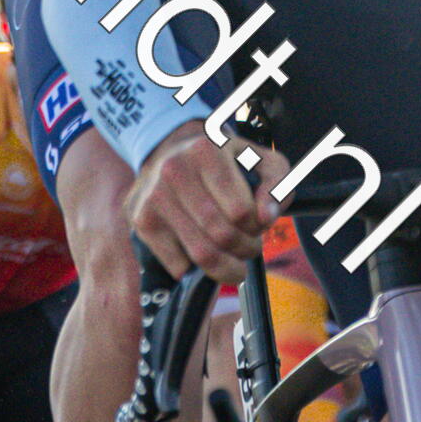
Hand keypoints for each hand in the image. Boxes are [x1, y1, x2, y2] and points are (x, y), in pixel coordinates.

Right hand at [131, 119, 272, 278]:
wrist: (171, 152)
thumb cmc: (224, 162)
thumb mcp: (260, 161)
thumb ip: (278, 185)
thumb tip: (267, 216)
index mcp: (207, 151)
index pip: (243, 212)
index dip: (258, 226)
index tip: (258, 224)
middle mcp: (175, 171)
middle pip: (222, 236)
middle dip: (245, 250)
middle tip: (250, 247)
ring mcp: (155, 197)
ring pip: (201, 254)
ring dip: (226, 267)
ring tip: (234, 262)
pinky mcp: (142, 220)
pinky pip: (177, 264)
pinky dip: (196, 269)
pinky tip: (201, 251)